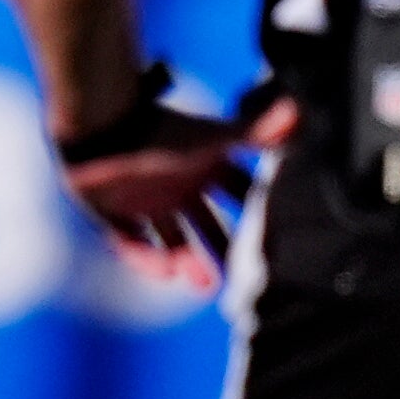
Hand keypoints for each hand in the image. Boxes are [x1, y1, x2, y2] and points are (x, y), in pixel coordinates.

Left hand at [58, 65, 265, 271]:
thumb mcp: (213, 139)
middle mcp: (175, 185)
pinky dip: (147, 259)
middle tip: (237, 279)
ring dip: (186, 260)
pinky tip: (166, 274)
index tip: (276, 243)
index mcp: (202, 167)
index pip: (239, 195)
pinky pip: (130, 242)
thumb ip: (256, 134)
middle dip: (222, 248)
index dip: (256, 215)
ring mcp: (142, 199)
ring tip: (204, 284)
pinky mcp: (110, 211)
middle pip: (206, 223)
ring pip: (170, 238)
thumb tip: (300, 114)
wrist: (99, 120)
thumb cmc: (158, 129)